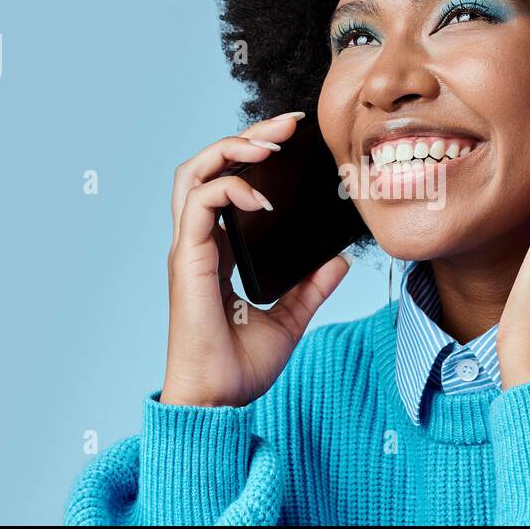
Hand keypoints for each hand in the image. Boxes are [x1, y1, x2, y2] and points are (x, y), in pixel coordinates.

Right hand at [160, 112, 351, 407]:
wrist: (217, 403)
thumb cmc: (239, 369)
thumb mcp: (289, 320)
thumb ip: (310, 288)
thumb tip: (339, 262)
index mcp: (216, 252)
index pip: (224, 185)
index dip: (251, 156)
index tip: (290, 141)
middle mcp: (198, 244)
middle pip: (206, 166)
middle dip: (244, 136)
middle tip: (287, 125)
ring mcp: (189, 250)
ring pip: (193, 173)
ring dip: (232, 149)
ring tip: (270, 143)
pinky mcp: (189, 260)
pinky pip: (202, 203)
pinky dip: (232, 188)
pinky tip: (263, 196)